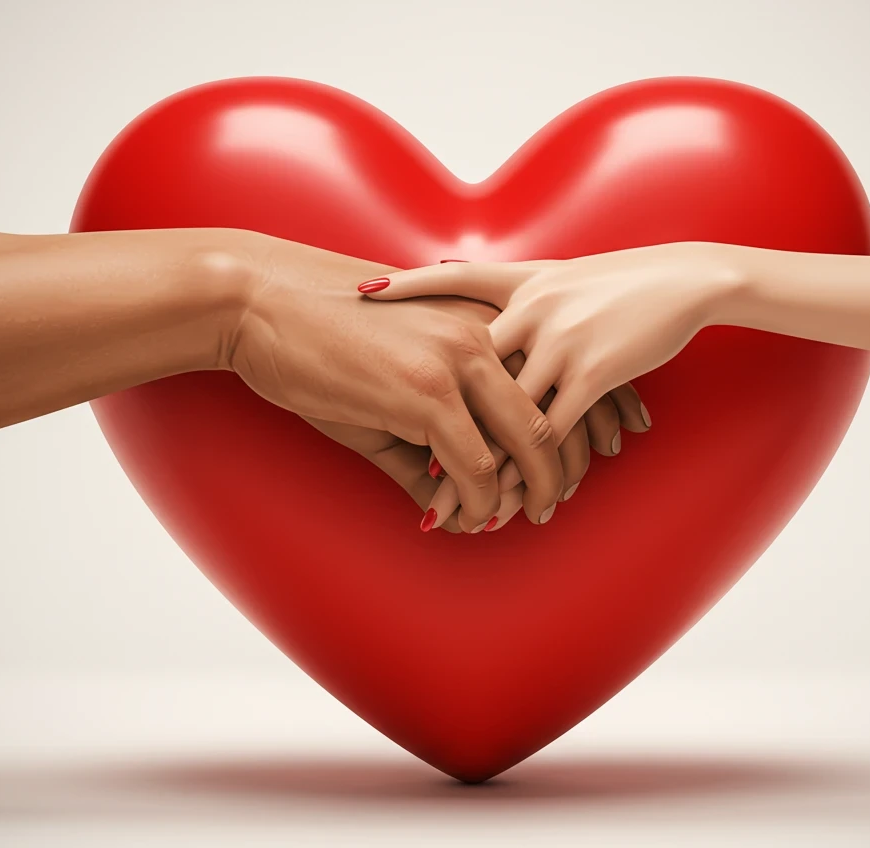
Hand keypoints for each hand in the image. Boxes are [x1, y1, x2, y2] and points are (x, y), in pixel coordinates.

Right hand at [301, 296, 649, 532]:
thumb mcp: (395, 374)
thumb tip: (451, 493)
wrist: (263, 306)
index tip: (607, 448)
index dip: (595, 413)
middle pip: (560, 409)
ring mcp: (458, 361)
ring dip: (530, 491)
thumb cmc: (325, 339)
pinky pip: (475, 466)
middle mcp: (484, 333)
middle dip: (570, 464)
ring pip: (527, 442)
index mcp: (485, 317)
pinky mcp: (424, 393)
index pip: (563, 368)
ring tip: (526, 516)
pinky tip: (469, 519)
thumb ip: (434, 428)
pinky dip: (481, 502)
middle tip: (562, 498)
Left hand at [358, 243, 736, 499]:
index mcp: (516, 285)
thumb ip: (511, 293)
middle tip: (405, 456)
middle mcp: (528, 309)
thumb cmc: (621, 283)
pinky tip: (532, 503)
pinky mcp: (593, 370)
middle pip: (466, 373)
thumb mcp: (560, 278)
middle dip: (437, 423)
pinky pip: (551, 432)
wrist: (686, 279)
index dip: (403, 290)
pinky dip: (536, 474)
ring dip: (490, 472)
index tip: (359, 298)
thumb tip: (457, 288)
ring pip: (505, 417)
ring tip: (470, 513)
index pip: (446, 283)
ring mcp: (558, 340)